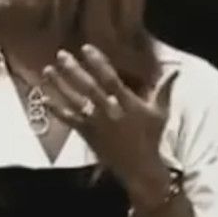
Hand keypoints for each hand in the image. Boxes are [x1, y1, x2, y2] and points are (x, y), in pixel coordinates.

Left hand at [40, 44, 178, 197]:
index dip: (98, 63)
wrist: (139, 168)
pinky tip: (42, 97)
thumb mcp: (160, 112)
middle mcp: (109, 112)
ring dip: (59, 85)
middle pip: (88, 88)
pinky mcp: (86, 134)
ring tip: (47, 70)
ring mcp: (95, 123)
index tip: (86, 48)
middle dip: (73, 70)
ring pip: (74, 101)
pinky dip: (55, 109)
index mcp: (128, 104)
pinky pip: (68, 119)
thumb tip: (174, 69)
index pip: (111, 79)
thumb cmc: (150, 137)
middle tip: (61, 54)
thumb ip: (164, 89)